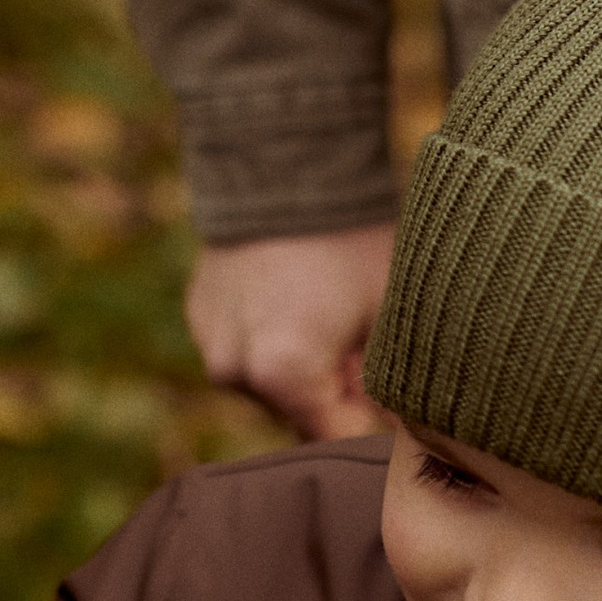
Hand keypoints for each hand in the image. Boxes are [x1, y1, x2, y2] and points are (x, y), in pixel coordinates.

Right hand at [185, 223, 395, 439]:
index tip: (395, 404)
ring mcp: (210, 345)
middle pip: (298, 414)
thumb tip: (402, 435)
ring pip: (268, 384)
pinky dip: (269, 337)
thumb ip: (392, 389)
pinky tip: (294, 295)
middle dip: (335, 392)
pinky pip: (242, 348)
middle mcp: (236, 373)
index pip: (337, 440)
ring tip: (327, 313)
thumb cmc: (353, 240)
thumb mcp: (390, 316)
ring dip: (299, 367)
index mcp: (285, 378)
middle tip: (362, 342)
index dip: (373, 426)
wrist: (286, 160)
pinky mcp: (199, 317)